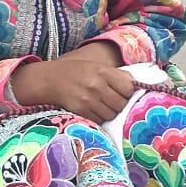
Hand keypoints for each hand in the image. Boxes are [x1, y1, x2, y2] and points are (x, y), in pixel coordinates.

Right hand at [11, 48, 135, 124]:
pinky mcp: (80, 111)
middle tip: (112, 100)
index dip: (128, 92)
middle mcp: (96, 85)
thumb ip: (116, 75)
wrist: (50, 80)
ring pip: (111, 114)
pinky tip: (93, 110)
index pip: (128, 87)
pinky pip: (99, 120)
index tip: (123, 92)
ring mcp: (88, 99)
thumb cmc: (76, 72)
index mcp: (103, 71)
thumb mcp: (97, 66)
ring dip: (110, 112)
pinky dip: (99, 117)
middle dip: (120, 104)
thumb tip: (136, 84)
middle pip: (121, 104)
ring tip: (102, 105)